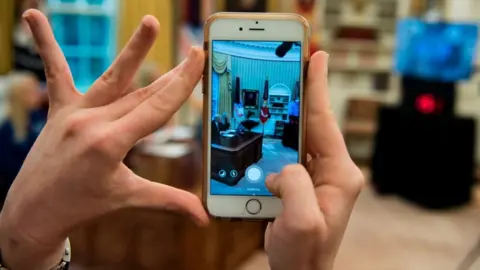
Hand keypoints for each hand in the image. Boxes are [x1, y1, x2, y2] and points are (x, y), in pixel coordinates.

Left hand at [0, 10, 207, 269]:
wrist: (33, 212)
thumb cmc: (82, 206)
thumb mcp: (128, 198)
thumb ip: (169, 201)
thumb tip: (204, 218)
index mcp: (112, 144)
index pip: (157, 107)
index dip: (182, 82)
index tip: (197, 58)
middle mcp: (93, 122)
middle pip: (143, 92)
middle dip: (172, 73)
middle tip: (191, 50)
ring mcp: (74, 112)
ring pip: (113, 77)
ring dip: (134, 50)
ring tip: (150, 22)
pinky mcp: (59, 109)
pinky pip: (56, 73)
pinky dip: (46, 44)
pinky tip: (33, 14)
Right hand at [264, 52, 363, 269]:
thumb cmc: (305, 255)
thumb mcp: (301, 222)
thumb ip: (293, 186)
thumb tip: (281, 166)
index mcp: (339, 175)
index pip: (325, 123)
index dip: (317, 88)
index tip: (316, 58)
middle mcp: (331, 171)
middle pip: (312, 124)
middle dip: (300, 95)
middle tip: (290, 66)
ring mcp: (316, 176)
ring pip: (297, 137)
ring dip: (283, 117)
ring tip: (272, 93)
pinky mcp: (301, 183)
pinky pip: (287, 154)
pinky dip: (273, 140)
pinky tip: (262, 131)